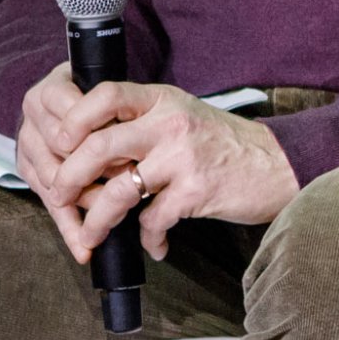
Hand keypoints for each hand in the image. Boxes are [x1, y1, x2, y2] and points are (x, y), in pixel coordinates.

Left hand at [40, 80, 299, 261]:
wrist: (280, 165)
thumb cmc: (227, 144)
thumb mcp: (185, 116)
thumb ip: (144, 122)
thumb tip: (89, 147)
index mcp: (163, 100)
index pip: (105, 95)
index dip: (73, 119)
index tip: (59, 143)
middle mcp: (171, 124)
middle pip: (98, 146)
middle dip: (69, 178)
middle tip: (59, 196)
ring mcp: (183, 158)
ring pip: (118, 191)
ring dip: (97, 220)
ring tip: (92, 235)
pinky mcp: (196, 191)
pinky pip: (153, 219)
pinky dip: (148, 237)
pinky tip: (153, 244)